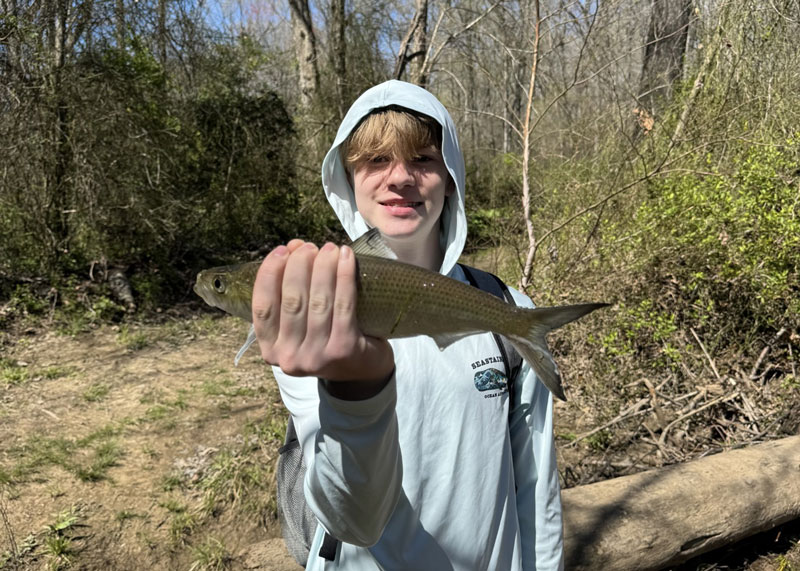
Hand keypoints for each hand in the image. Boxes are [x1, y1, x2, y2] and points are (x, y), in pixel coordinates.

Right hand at [252, 240, 393, 393]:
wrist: (361, 370)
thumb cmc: (325, 338)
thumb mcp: (300, 323)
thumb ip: (289, 290)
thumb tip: (293, 247)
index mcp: (271, 349)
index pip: (263, 307)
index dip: (270, 274)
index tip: (282, 250)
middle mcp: (289, 357)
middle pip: (292, 301)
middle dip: (299, 266)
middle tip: (310, 247)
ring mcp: (317, 356)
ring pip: (318, 301)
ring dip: (323, 267)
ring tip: (329, 248)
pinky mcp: (344, 349)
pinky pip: (343, 305)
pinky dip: (344, 276)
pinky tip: (346, 258)